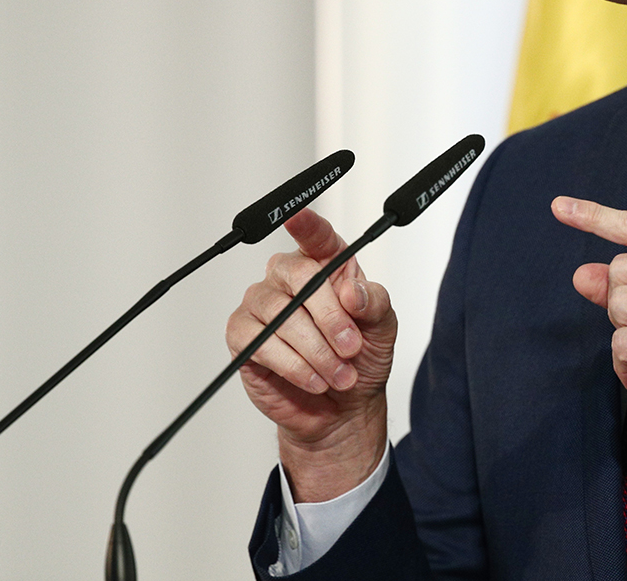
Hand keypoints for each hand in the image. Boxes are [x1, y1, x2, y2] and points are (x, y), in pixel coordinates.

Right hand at [226, 208, 395, 500]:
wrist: (344, 409)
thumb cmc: (361, 358)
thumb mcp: (382, 327)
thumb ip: (373, 301)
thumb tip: (352, 291)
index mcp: (325, 265)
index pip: (316, 237)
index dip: (306, 225)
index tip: (298, 217)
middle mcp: (289, 278)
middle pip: (301, 276)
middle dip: (331, 316)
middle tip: (351, 346)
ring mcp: (262, 305)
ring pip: (281, 314)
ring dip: (316, 350)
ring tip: (339, 375)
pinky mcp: (243, 336)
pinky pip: (261, 343)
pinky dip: (293, 365)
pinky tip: (314, 379)